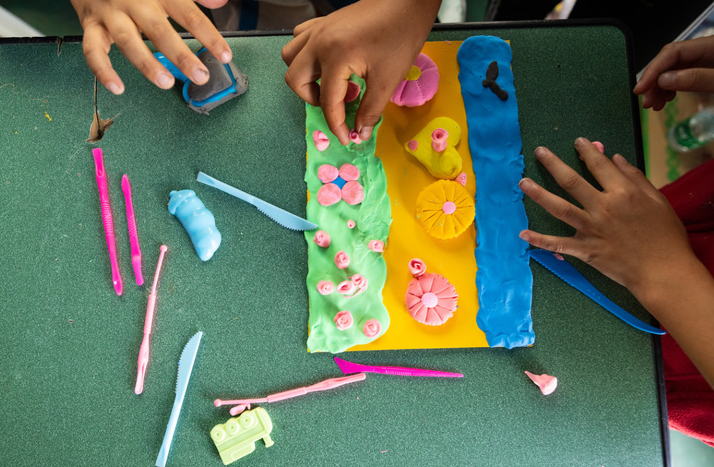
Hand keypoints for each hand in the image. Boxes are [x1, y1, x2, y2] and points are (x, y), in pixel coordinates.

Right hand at [70, 0, 232, 93]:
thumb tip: (220, 2)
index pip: (189, 15)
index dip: (209, 36)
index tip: (224, 56)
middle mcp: (134, 2)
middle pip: (159, 30)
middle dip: (180, 55)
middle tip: (199, 75)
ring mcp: (111, 14)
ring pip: (128, 40)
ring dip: (147, 63)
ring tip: (165, 82)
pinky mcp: (91, 25)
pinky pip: (93, 50)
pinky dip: (103, 71)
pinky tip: (117, 87)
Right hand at [281, 0, 440, 144]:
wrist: (407, 2)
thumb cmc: (401, 34)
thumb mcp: (388, 79)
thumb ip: (371, 110)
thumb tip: (360, 132)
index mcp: (335, 55)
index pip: (328, 101)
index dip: (337, 125)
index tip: (346, 138)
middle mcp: (319, 42)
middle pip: (296, 79)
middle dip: (314, 99)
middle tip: (339, 103)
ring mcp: (318, 29)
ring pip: (291, 57)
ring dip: (306, 77)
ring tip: (332, 83)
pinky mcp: (323, 23)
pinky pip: (300, 40)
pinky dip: (307, 56)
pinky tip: (330, 63)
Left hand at [518, 138, 693, 297]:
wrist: (663, 271)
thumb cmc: (665, 234)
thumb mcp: (658, 200)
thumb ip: (635, 178)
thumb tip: (615, 158)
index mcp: (623, 193)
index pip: (599, 166)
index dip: (587, 151)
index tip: (578, 142)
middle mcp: (603, 208)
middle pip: (572, 181)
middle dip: (553, 164)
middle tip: (539, 152)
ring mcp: (591, 229)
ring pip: (559, 208)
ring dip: (539, 194)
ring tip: (523, 182)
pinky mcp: (585, 250)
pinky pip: (558, 244)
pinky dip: (540, 240)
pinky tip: (523, 234)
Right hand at [634, 36, 713, 110]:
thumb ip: (696, 78)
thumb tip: (664, 80)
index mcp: (710, 46)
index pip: (672, 51)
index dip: (653, 69)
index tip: (640, 88)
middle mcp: (705, 51)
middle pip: (670, 61)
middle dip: (654, 82)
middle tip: (647, 101)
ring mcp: (705, 61)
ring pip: (673, 70)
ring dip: (659, 88)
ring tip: (655, 104)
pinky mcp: (704, 72)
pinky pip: (681, 77)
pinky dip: (669, 89)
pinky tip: (665, 98)